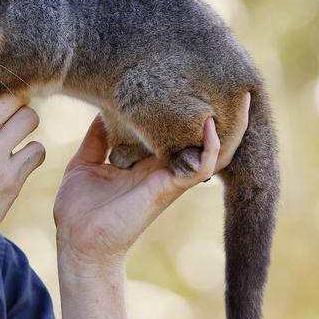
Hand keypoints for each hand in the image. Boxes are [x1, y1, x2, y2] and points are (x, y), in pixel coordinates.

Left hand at [53, 93, 250, 271]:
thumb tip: (99, 111)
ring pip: (211, 150)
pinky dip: (210, 146)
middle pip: (199, 136)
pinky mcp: (168, 189)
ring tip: (241, 96)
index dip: (184, 106)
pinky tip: (212, 124)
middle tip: (227, 77)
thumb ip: (97, 139)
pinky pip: (199, 166)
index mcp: (146, 161)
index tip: (190, 76)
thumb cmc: (79, 210)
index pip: (173, 129)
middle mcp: (163, 168)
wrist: (77, 242)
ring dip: (227, 126)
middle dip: (217, 110)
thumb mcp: (85, 164)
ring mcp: (169, 178)